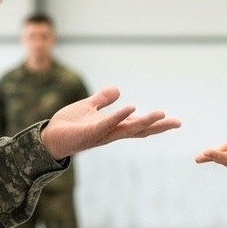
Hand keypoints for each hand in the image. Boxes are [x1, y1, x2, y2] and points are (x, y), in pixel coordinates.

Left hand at [40, 86, 181, 159]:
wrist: (48, 137)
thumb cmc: (68, 125)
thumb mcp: (88, 107)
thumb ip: (102, 100)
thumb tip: (118, 90)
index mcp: (113, 127)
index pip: (138, 125)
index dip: (156, 123)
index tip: (174, 120)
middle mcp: (111, 132)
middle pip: (139, 130)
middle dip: (158, 127)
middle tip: (178, 123)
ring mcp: (102, 133)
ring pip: (128, 128)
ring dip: (145, 121)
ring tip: (161, 114)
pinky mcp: (91, 132)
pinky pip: (109, 123)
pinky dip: (121, 115)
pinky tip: (132, 107)